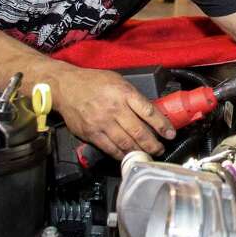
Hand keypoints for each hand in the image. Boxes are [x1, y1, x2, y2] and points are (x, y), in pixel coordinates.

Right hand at [53, 68, 175, 158]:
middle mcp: (114, 108)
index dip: (162, 125)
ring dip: (140, 152)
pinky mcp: (91, 133)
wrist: (64, 86)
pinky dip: (122, 155)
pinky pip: (110, 148)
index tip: (170, 133)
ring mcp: (102, 123)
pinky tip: (129, 156)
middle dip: (154, 144)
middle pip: (139, 132)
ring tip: (148, 155)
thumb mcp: (118, 81)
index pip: (148, 112)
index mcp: (124, 93)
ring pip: (126, 143)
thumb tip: (151, 111)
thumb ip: (133, 96)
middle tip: (160, 149)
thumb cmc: (93, 82)